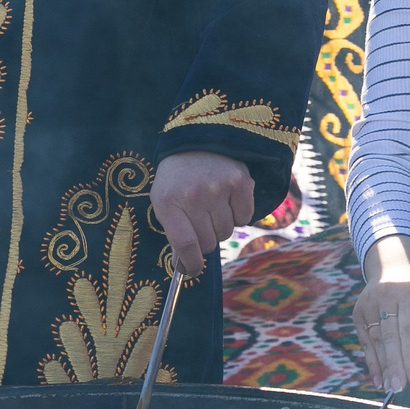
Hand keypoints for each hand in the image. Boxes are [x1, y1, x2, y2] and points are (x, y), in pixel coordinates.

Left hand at [150, 150, 252, 277]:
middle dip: (205, 239)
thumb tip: (185, 266)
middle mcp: (195, 195)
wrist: (199, 139)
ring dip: (220, 226)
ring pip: (227, 232)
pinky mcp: (241, 182)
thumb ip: (173, 233)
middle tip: (200, 222)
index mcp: (169, 202)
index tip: (193, 269)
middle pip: (209, 242)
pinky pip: (245, 218)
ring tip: (212, 205)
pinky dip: (238, 214)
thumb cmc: (177, 177)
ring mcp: (219, 188)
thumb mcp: (164, 201)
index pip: (186, 244)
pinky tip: (227, 198)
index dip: (191, 264)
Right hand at [354, 236, 409, 391]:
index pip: (409, 330)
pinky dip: (372, 362)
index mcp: (409, 292)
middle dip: (395, 365)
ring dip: (383, 367)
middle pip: (389, 337)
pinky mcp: (357, 312)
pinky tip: (378, 379)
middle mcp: (386, 296)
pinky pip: (365, 342)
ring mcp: (368, 304)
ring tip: (389, 387)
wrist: (392, 267)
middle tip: (399, 388)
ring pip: (375, 341)